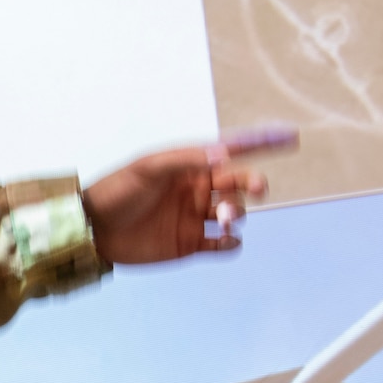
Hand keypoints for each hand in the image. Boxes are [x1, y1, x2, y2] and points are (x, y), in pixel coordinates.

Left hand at [80, 127, 294, 264]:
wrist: (92, 230)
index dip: (262, 143)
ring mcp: (195, 217)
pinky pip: (224, 244)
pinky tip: (226, 239)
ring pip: (235, 213)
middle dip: (253, 183)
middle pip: (240, 183)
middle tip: (257, 188)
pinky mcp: (190, 244)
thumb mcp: (148, 168)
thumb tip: (225, 154)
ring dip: (238, 213)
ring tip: (224, 217)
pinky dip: (232, 242)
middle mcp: (197, 189)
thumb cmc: (116, 191)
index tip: (289, 138)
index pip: (232, 150)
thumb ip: (186, 159)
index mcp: (190, 165)